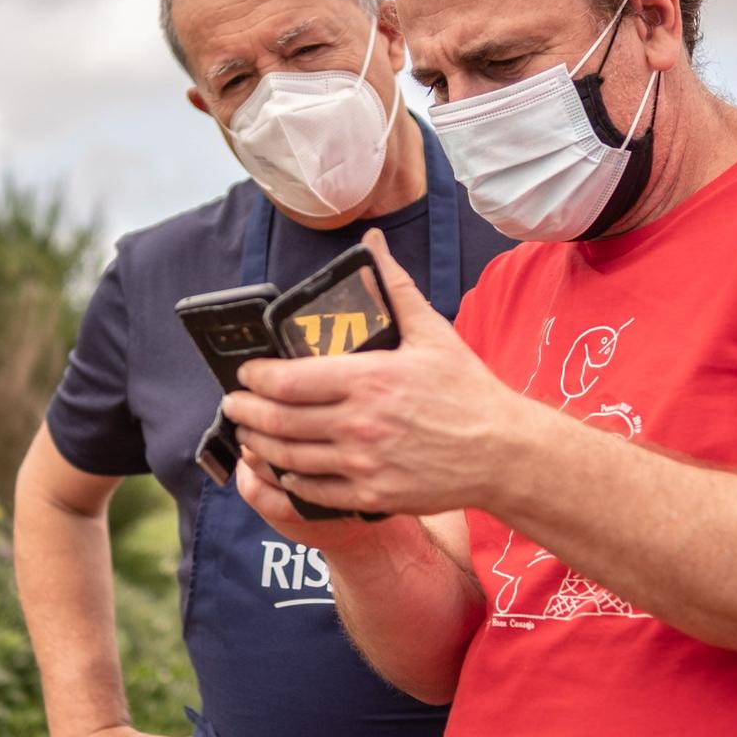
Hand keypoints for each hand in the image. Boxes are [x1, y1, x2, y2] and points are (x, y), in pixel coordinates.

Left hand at [227, 228, 522, 516]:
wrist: (502, 451)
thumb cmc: (468, 391)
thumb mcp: (433, 332)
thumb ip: (395, 287)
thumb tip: (374, 242)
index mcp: (368, 379)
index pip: (287, 380)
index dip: (255, 378)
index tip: (246, 373)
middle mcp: (358, 424)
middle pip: (278, 420)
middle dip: (245, 411)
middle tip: (234, 404)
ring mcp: (362, 463)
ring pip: (288, 457)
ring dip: (259, 444)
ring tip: (249, 432)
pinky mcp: (371, 494)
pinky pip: (313, 490)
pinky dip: (289, 478)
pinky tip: (283, 467)